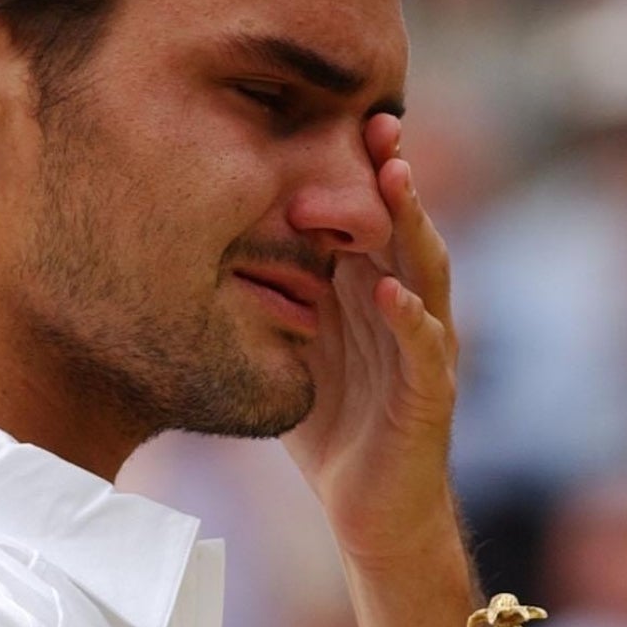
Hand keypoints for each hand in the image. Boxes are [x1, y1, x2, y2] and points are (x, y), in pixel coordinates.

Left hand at [282, 114, 458, 568]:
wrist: (372, 512)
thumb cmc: (332, 430)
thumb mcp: (288, 349)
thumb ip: (263, 300)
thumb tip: (195, 249)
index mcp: (369, 293)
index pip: (366, 218)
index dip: (356, 170)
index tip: (334, 114)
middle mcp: (405, 308)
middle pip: (403, 228)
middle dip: (393, 175)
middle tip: (377, 121)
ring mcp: (425, 348)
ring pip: (427, 273)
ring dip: (413, 226)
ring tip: (395, 182)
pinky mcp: (431, 394)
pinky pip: (425, 349)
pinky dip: (410, 318)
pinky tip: (389, 292)